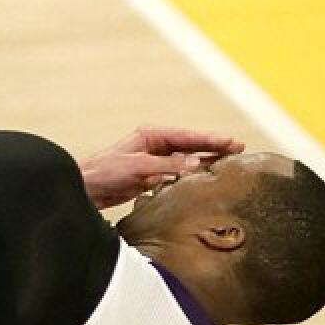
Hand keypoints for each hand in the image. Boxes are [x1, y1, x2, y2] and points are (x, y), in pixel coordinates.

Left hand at [79, 126, 244, 208]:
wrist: (84, 188)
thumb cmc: (104, 171)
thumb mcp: (137, 166)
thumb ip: (167, 166)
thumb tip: (196, 164)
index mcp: (151, 136)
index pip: (188, 136)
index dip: (211, 139)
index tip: (232, 142)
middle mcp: (155, 146)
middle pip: (191, 146)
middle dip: (214, 147)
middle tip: (239, 150)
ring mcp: (154, 162)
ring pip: (186, 161)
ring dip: (206, 162)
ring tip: (228, 165)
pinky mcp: (151, 178)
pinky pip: (177, 176)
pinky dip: (192, 177)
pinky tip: (205, 180)